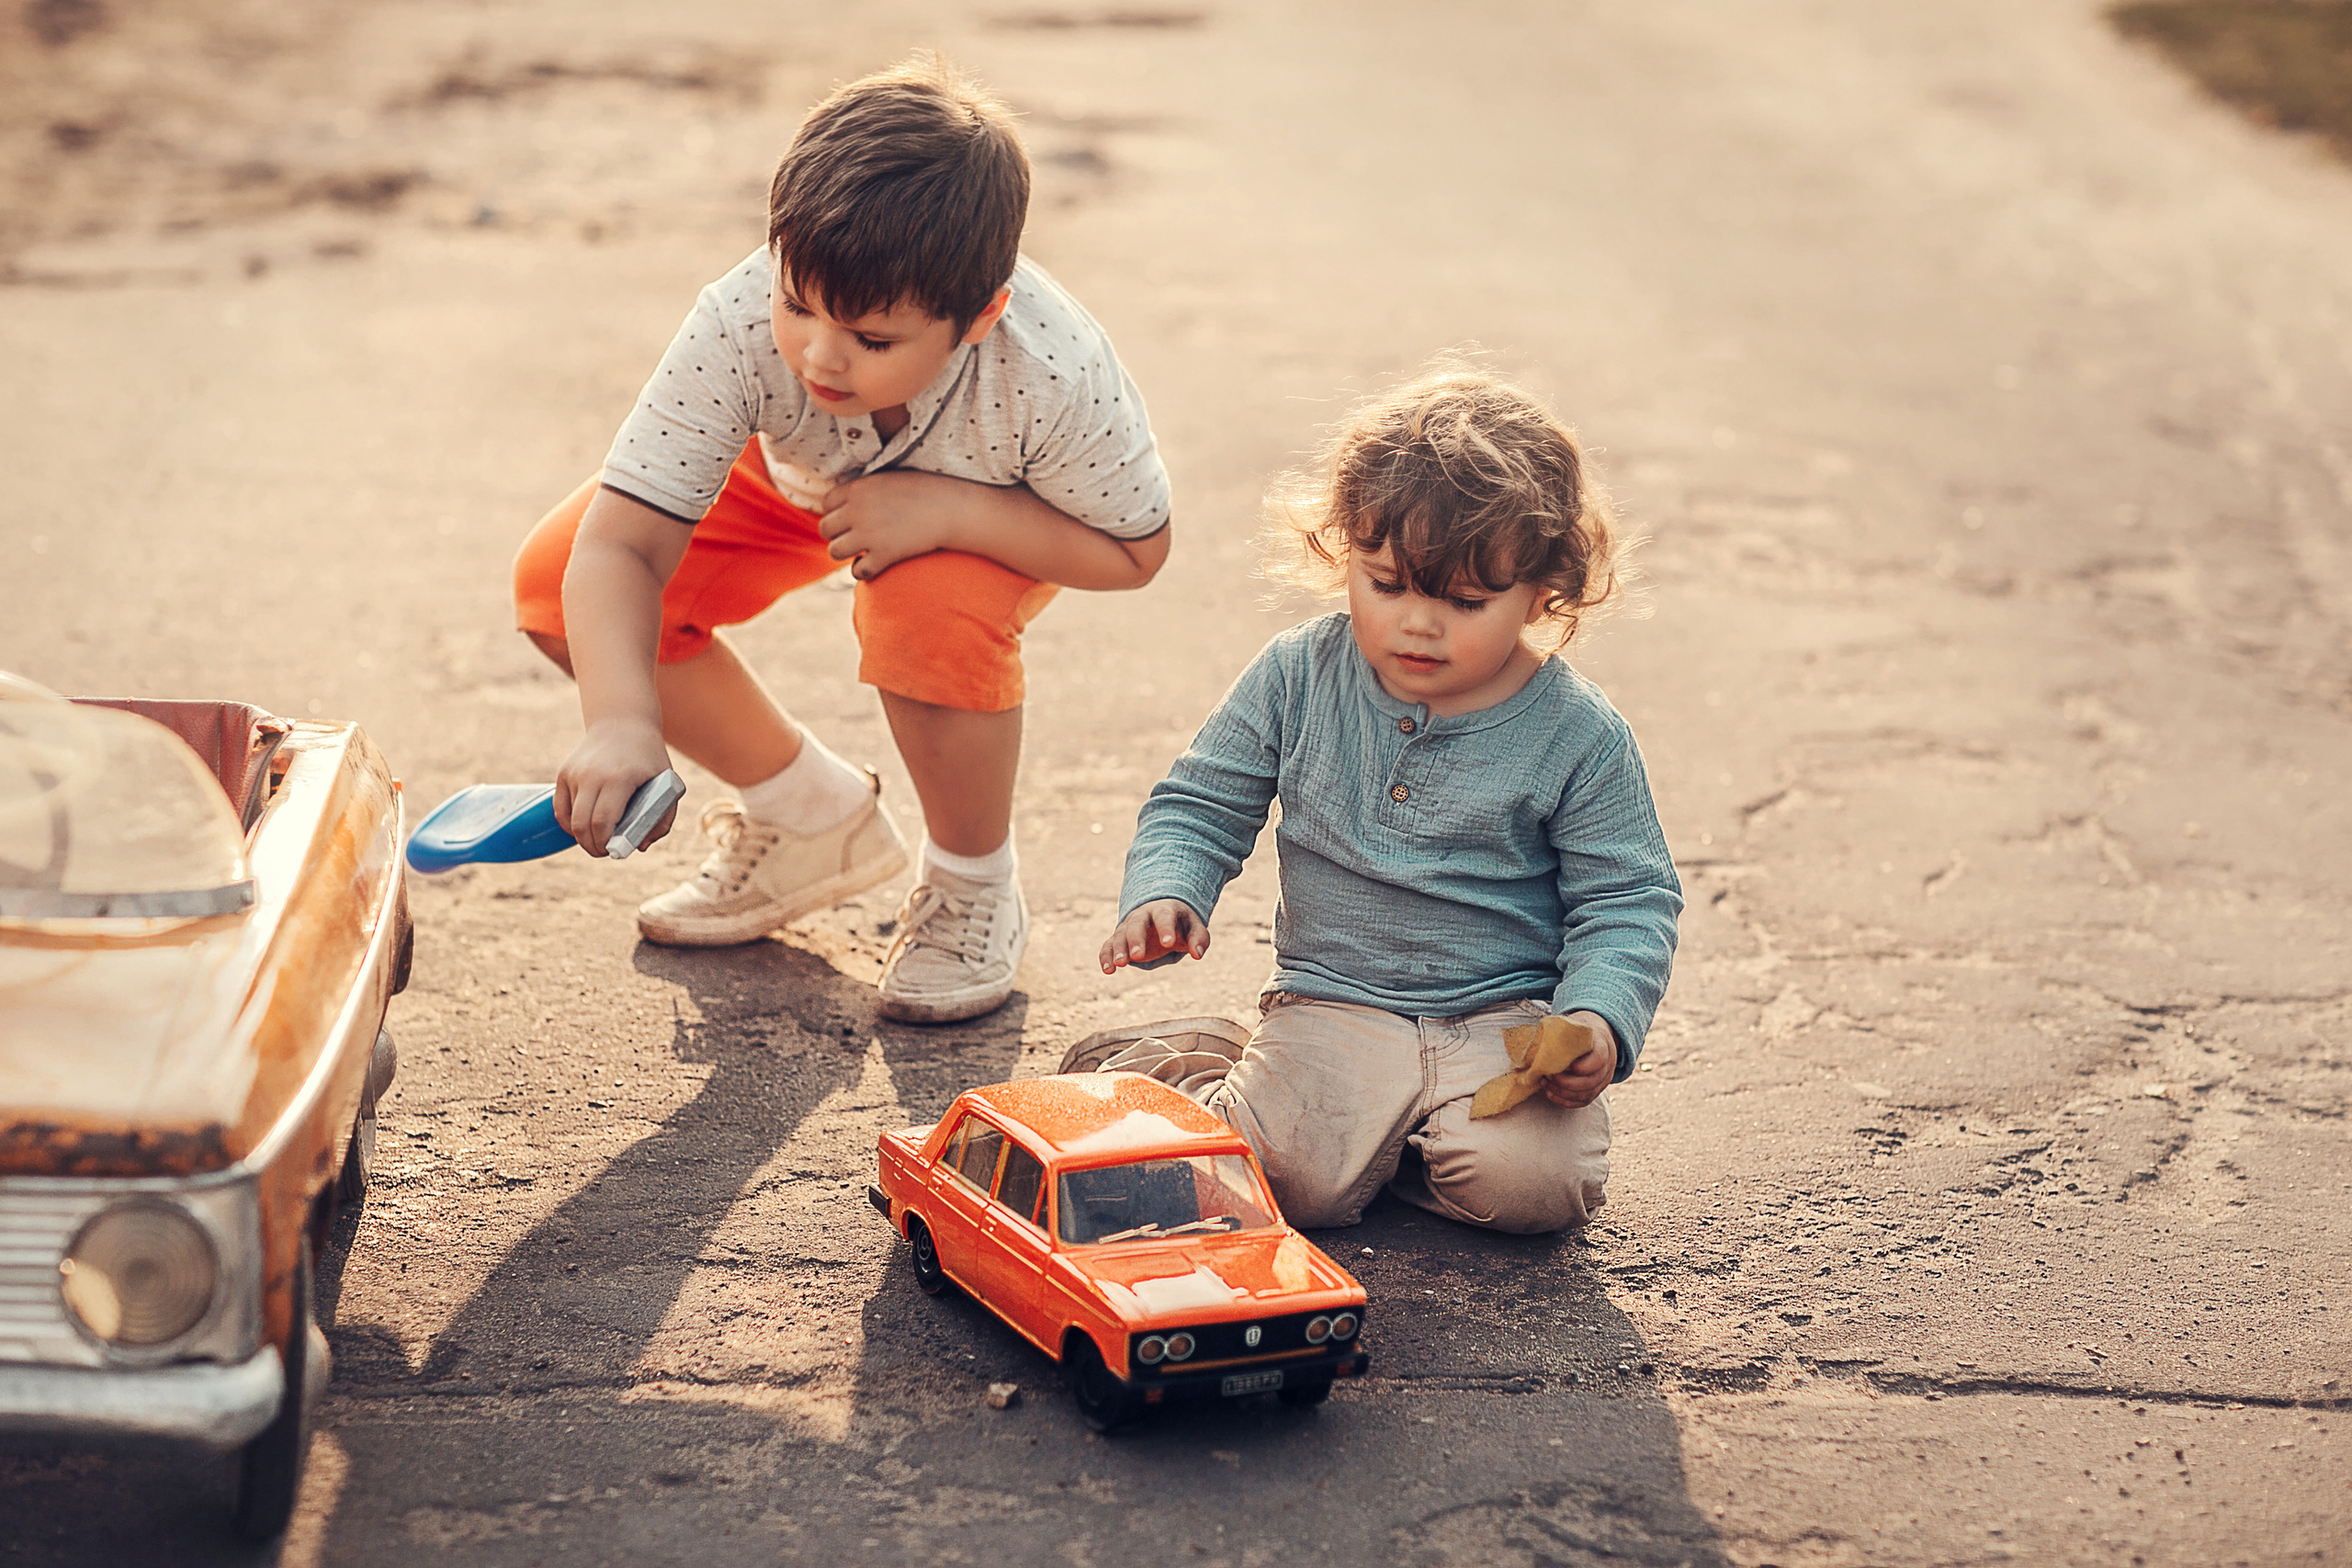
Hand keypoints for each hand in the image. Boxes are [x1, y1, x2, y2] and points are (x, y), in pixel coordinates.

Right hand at [555, 718, 672, 857]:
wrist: (622, 722)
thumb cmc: (648, 758)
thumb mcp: (666, 783)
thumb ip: (662, 818)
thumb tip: (640, 846)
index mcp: (619, 777)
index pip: (603, 821)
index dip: (606, 843)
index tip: (614, 851)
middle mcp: (592, 775)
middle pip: (582, 824)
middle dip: (592, 846)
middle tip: (605, 851)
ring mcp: (574, 773)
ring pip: (569, 819)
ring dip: (581, 836)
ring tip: (596, 839)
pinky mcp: (563, 773)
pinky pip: (560, 809)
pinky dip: (570, 824)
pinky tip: (584, 827)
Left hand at [817, 472, 962, 579]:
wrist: (950, 507)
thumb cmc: (925, 489)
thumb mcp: (888, 478)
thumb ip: (864, 489)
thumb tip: (847, 503)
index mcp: (858, 488)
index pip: (826, 503)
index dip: (836, 511)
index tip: (850, 517)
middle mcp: (857, 511)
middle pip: (826, 529)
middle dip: (838, 534)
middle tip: (855, 536)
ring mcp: (869, 535)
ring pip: (834, 551)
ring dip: (847, 553)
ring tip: (863, 550)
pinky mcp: (884, 555)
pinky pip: (857, 571)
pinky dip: (864, 570)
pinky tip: (876, 563)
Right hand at [1099, 899, 1210, 972]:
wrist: (1163, 916)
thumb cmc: (1182, 925)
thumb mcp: (1195, 929)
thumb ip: (1199, 939)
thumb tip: (1198, 955)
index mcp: (1164, 910)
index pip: (1164, 916)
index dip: (1165, 928)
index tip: (1168, 943)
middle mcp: (1143, 915)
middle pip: (1136, 923)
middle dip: (1136, 939)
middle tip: (1136, 956)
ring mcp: (1129, 926)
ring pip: (1120, 934)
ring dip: (1118, 949)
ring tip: (1120, 965)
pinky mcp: (1120, 938)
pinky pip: (1109, 945)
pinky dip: (1106, 956)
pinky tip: (1108, 970)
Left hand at [1538, 1011, 1616, 1107]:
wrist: (1595, 1037)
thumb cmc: (1578, 1030)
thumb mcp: (1573, 1024)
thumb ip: (1562, 1032)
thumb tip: (1537, 1040)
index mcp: (1603, 1046)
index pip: (1598, 1060)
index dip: (1581, 1066)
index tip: (1564, 1065)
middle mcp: (1607, 1066)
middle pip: (1590, 1082)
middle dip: (1566, 1082)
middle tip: (1548, 1075)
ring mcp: (1602, 1081)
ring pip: (1585, 1094)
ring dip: (1562, 1092)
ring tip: (1544, 1082)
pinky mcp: (1595, 1090)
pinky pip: (1582, 1101)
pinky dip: (1565, 1101)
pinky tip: (1549, 1093)